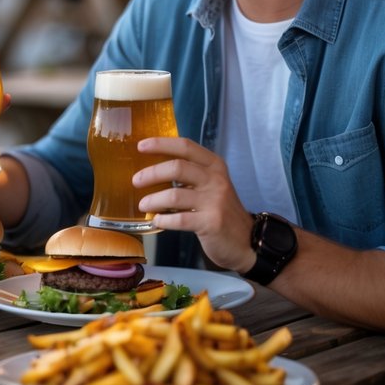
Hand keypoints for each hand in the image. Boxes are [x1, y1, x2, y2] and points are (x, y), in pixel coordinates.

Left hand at [134, 137, 256, 272]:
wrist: (248, 241)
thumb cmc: (221, 211)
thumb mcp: (211, 186)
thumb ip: (190, 175)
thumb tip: (153, 170)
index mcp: (214, 165)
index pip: (185, 146)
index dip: (161, 144)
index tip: (141, 146)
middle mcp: (216, 180)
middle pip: (176, 168)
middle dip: (151, 173)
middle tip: (136, 181)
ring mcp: (215, 201)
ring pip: (174, 195)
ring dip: (153, 200)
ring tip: (143, 205)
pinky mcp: (211, 223)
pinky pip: (179, 219)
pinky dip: (163, 220)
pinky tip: (157, 221)